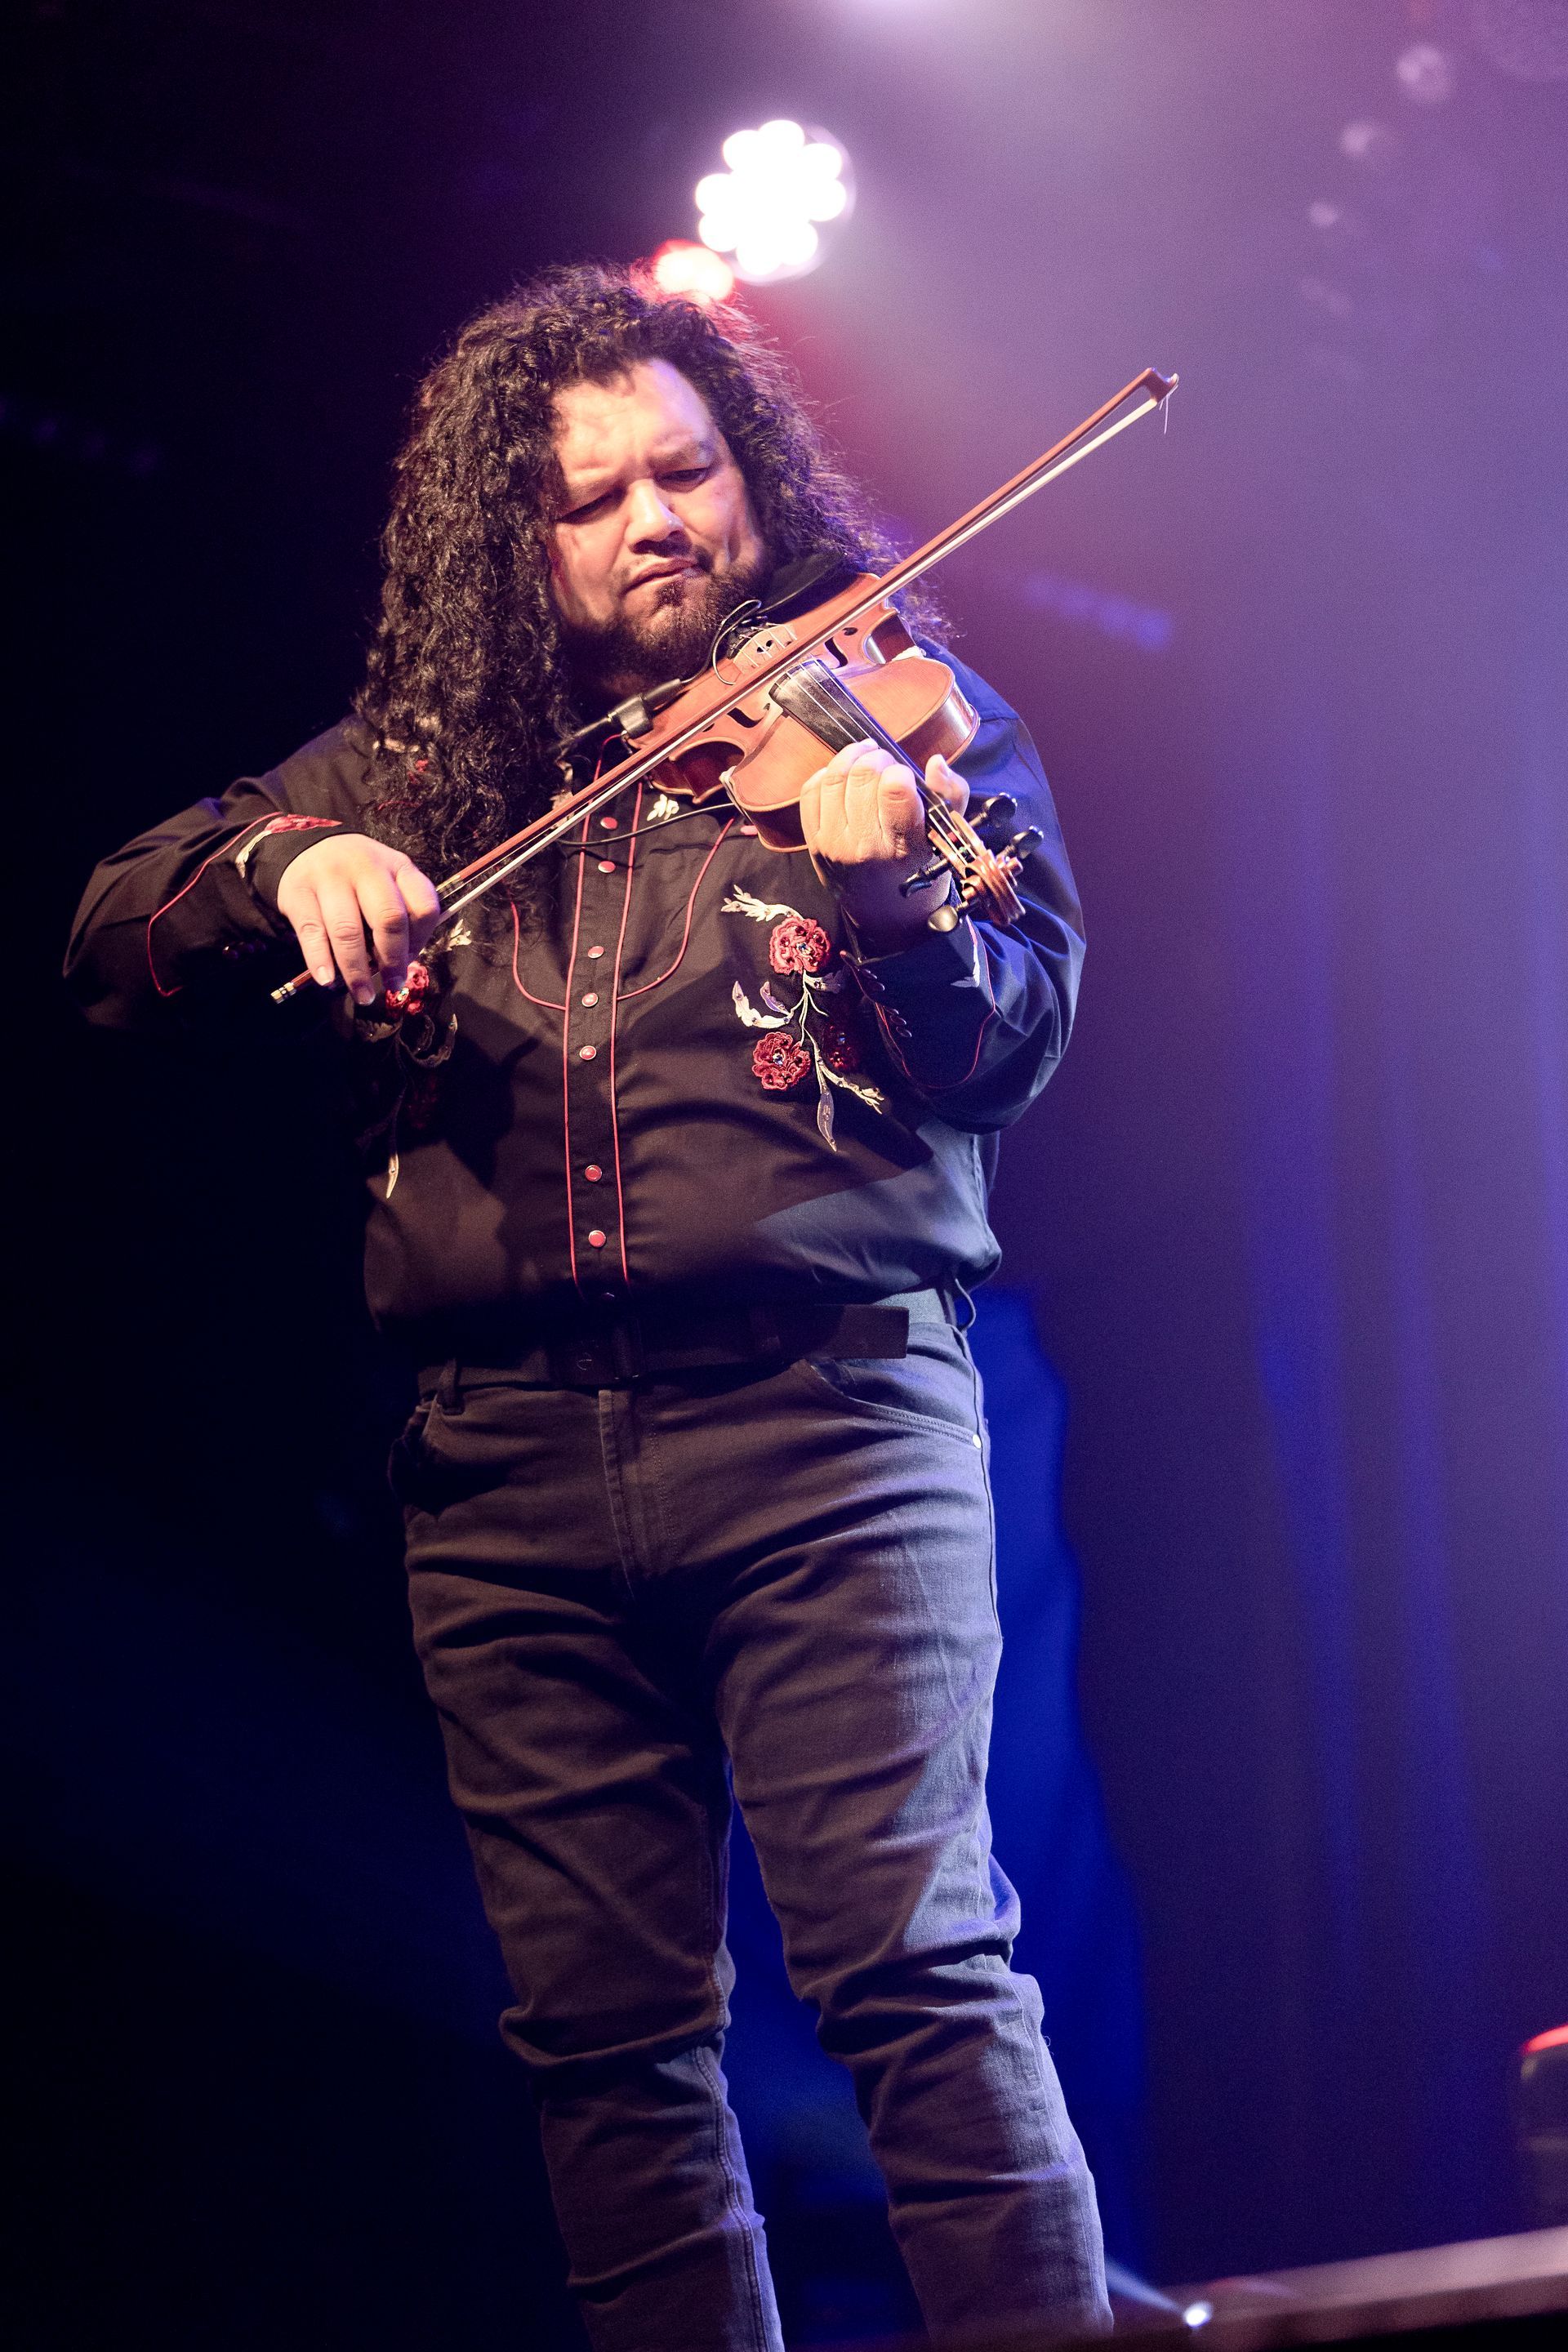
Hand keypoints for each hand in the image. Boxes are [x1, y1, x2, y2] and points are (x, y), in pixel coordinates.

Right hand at [274, 833, 441, 1003]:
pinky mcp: (298, 892)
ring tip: (363, 995)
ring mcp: (330, 878)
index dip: (421, 940)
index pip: (422, 906)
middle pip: (388, 919)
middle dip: (392, 960)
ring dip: (357, 971)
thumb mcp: (387, 881)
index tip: (410, 960)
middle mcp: (366, 868)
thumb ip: (400, 913)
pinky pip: (313, 933)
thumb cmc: (357, 877)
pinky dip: (321, 961)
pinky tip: (328, 980)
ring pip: (348, 931)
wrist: (308, 848)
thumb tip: (400, 965)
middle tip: (392, 984)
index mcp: (397, 867)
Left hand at [797, 739, 967, 954]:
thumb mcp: (945, 835)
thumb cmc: (919, 865)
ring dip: (852, 758)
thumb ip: (950, 794)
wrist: (884, 910)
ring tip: (865, 758)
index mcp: (903, 846)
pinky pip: (812, 791)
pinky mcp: (814, 842)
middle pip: (863, 775)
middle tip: (886, 763)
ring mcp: (835, 845)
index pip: (895, 790)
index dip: (900, 771)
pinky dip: (826, 775)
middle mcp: (865, 847)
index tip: (904, 776)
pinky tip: (843, 776)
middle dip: (877, 758)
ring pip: (835, 777)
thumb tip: (935, 762)